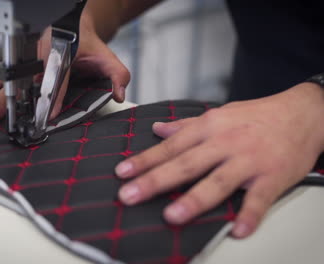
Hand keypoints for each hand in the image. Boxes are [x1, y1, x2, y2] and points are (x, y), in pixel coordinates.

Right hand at [0, 15, 129, 122]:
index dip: (51, 97)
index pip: (55, 77)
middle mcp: (37, 54)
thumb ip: (117, 74)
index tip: (46, 115)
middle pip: (17, 77)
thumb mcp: (106, 56)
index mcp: (59, 51)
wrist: (73, 26)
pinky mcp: (16, 63)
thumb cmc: (86, 43)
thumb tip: (120, 92)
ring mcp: (24, 59)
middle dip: (5, 98)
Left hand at [115, 83, 323, 237]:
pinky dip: (250, 215)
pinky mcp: (273, 177)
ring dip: (194, 199)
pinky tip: (237, 229)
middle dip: (155, 180)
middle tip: (130, 195)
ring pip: (218, 181)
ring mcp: (249, 161)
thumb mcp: (218, 114)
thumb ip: (185, 125)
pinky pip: (259, 199)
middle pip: (186, 164)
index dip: (145, 160)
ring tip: (171, 215)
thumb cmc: (257, 116)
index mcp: (209, 128)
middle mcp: (225, 143)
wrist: (303, 113)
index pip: (170, 146)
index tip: (122, 173)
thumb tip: (157, 129)